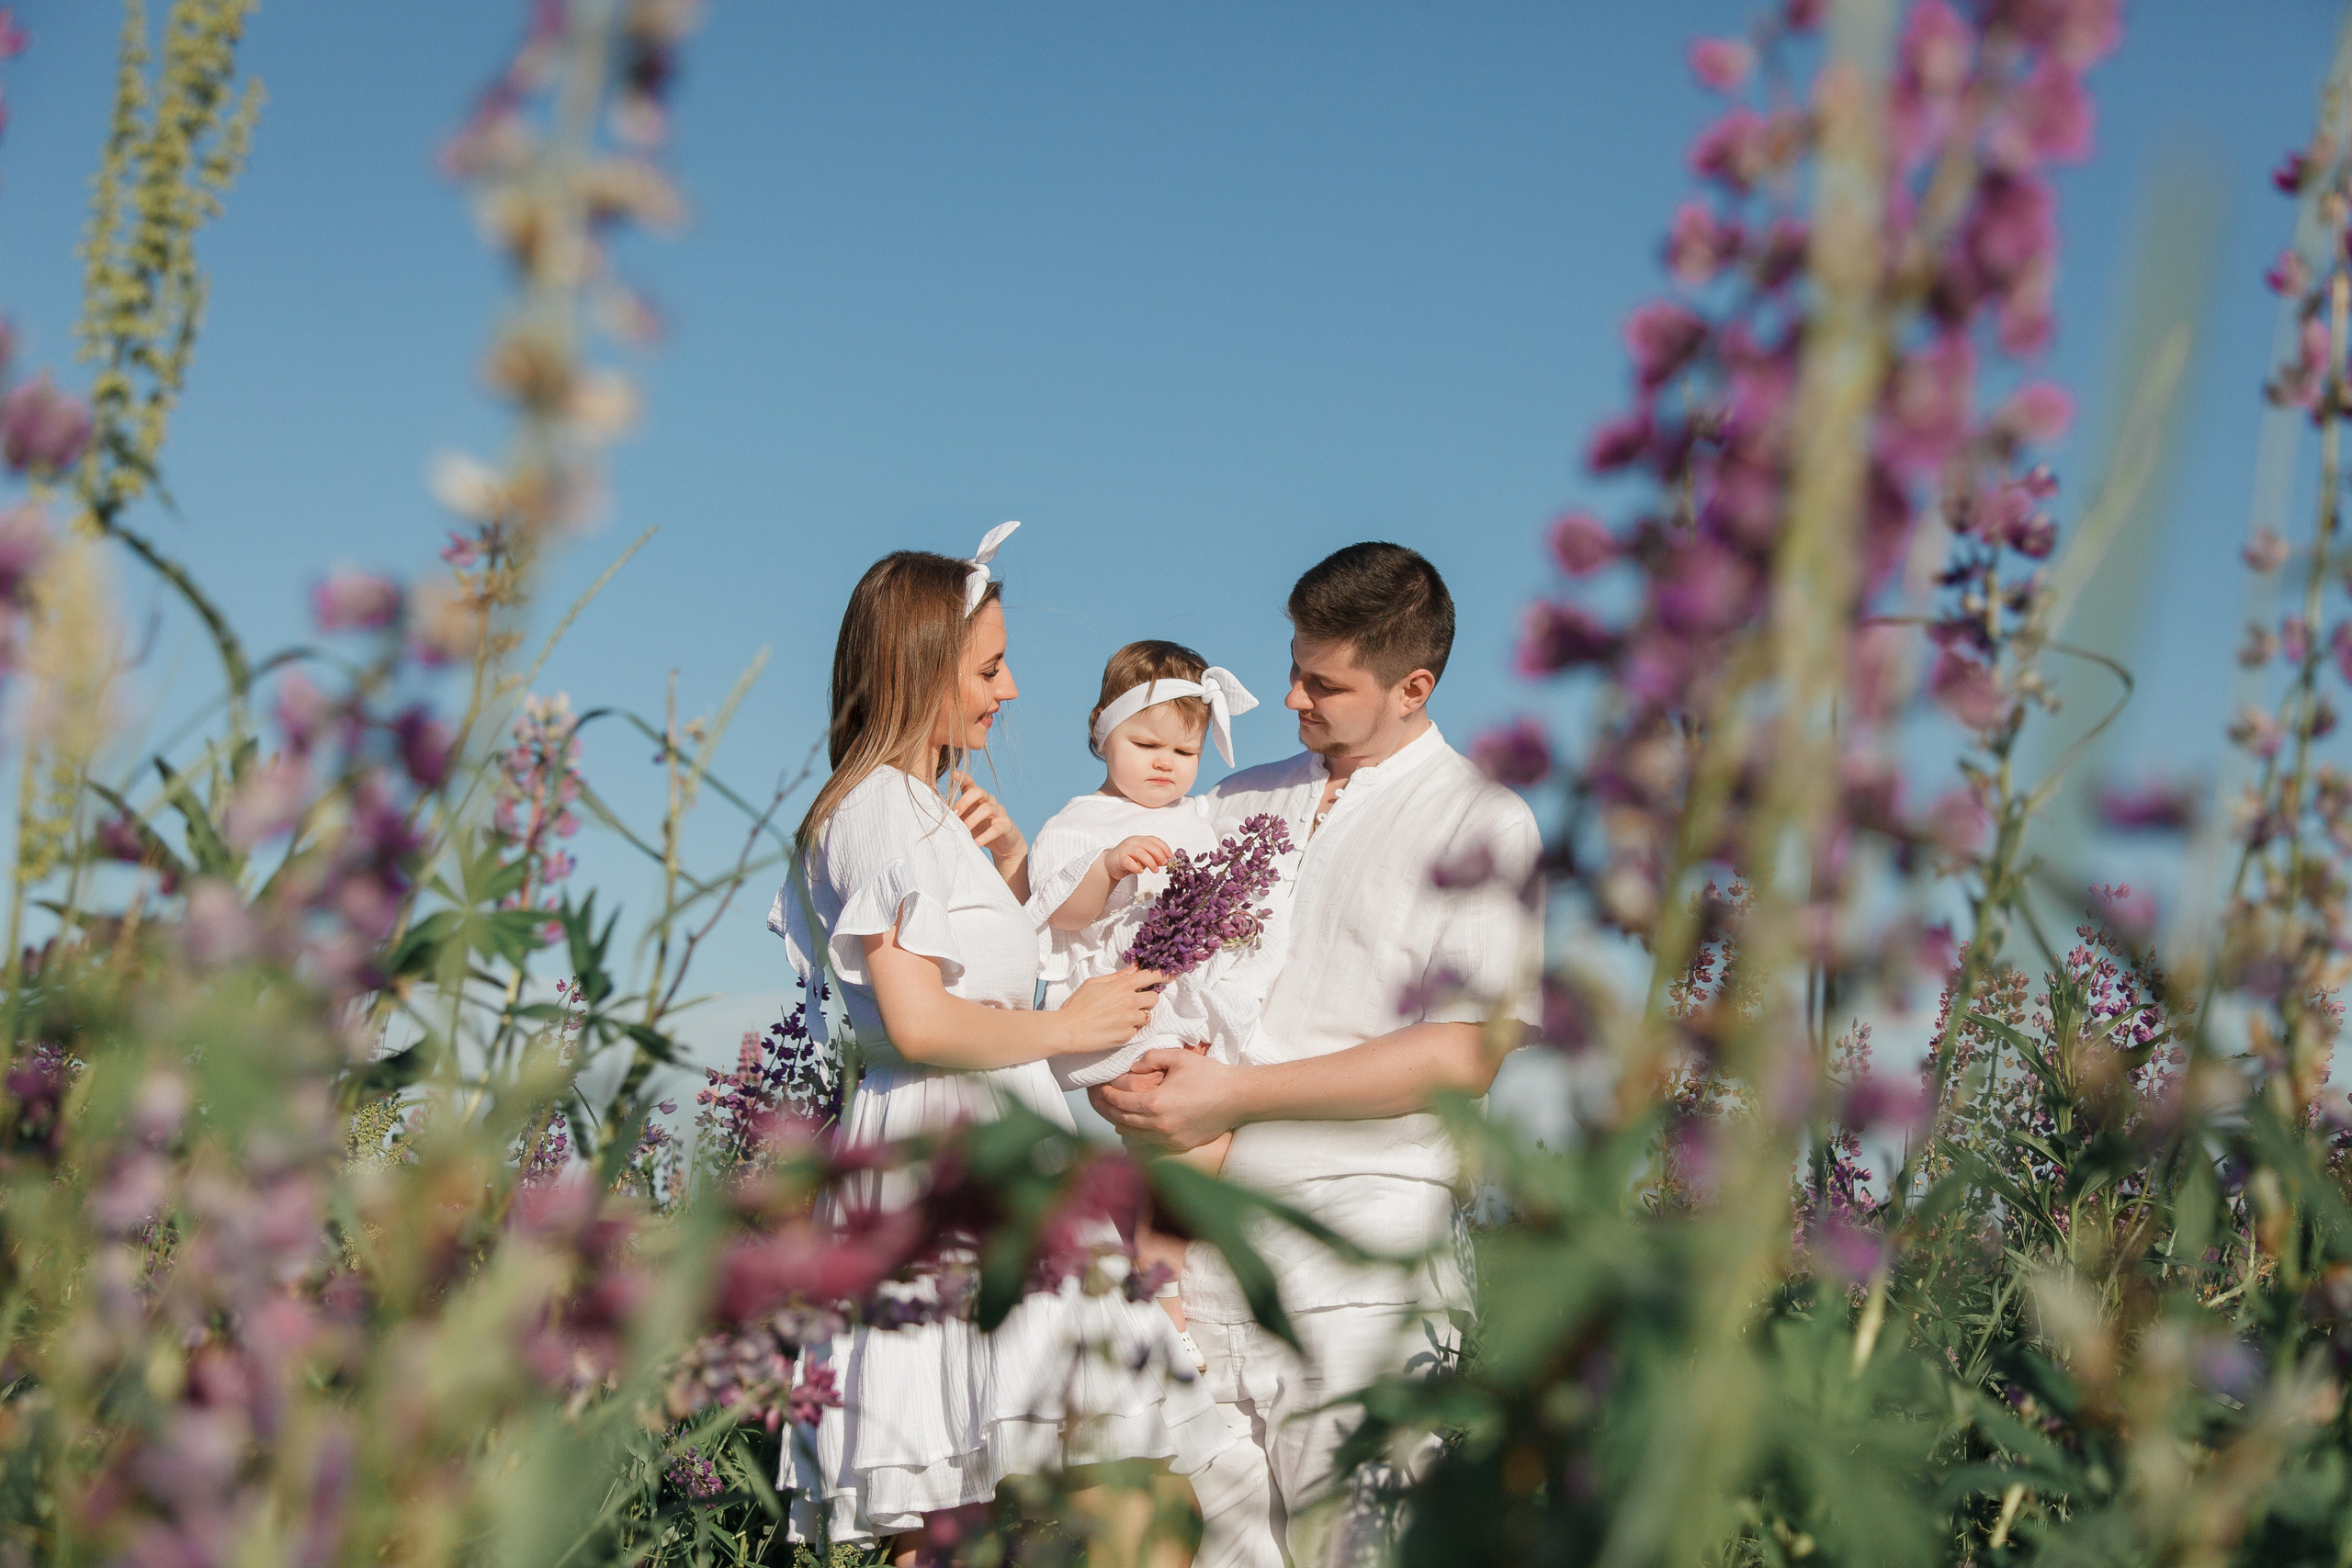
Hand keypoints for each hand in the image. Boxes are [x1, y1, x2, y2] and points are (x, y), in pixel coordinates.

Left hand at [950, 771, 1026, 872]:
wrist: (1004, 843)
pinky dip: (985, 836)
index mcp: (977, 797)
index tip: (953, 775)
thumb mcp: (965, 819)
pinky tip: (975, 843)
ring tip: (964, 830)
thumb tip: (931, 806)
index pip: (970, 783)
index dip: (963, 777)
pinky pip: (996, 829)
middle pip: (978, 792)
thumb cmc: (980, 828)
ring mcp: (999, 812)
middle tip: (954, 814)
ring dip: (973, 819)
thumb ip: (952, 812)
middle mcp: (989, 800)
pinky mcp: (1005, 826)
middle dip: (964, 801)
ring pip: (987, 808)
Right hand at [1058, 966, 1167, 1053]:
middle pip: (1154, 997)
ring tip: (1121, 1016)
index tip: (1170, 975)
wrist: (1068, 1030)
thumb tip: (1134, 968)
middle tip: (1135, 1001)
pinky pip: (1136, 1029)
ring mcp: (1130, 1020)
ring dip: (1139, 1015)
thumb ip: (1117, 976)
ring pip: (1147, 1015)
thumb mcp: (1094, 983)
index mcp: (1121, 986)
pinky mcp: (1127, 1035)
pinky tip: (1114, 1027)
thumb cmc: (1077, 1005)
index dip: (1163, 975)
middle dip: (1148, 998)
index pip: (1150, 976)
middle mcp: (1130, 1002)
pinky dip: (1129, 1027)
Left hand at [1089, 1048, 1240, 1150]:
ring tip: (1112, 1113)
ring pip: (1133, 1135)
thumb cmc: (1209, 1075)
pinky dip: (1138, 1133)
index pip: (1119, 1102)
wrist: (1237, 1097)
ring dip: (1120, 1124)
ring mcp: (1169, 1138)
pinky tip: (1135, 1125)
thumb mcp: (1177, 1057)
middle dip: (1107, 1110)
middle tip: (1098, 1102)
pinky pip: (1149, 1142)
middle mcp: (1159, 1125)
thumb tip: (1132, 1067)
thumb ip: (1150, 1058)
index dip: (1106, 1095)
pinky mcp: (1179, 1145)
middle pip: (1121, 1121)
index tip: (1100, 1089)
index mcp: (1155, 1103)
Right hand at [1104, 835, 1173, 880]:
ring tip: (1155, 870)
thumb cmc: (1128, 860)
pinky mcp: (1119, 859)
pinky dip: (1136, 867)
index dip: (1164, 847)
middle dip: (1159, 855)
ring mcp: (1125, 850)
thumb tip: (1165, 861)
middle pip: (1149, 845)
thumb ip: (1153, 857)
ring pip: (1140, 853)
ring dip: (1150, 862)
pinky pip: (1128, 862)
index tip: (1170, 856)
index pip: (1154, 840)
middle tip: (1164, 863)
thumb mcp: (1143, 858)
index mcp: (1140, 840)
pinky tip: (1140, 871)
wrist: (1110, 864)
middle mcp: (1133, 842)